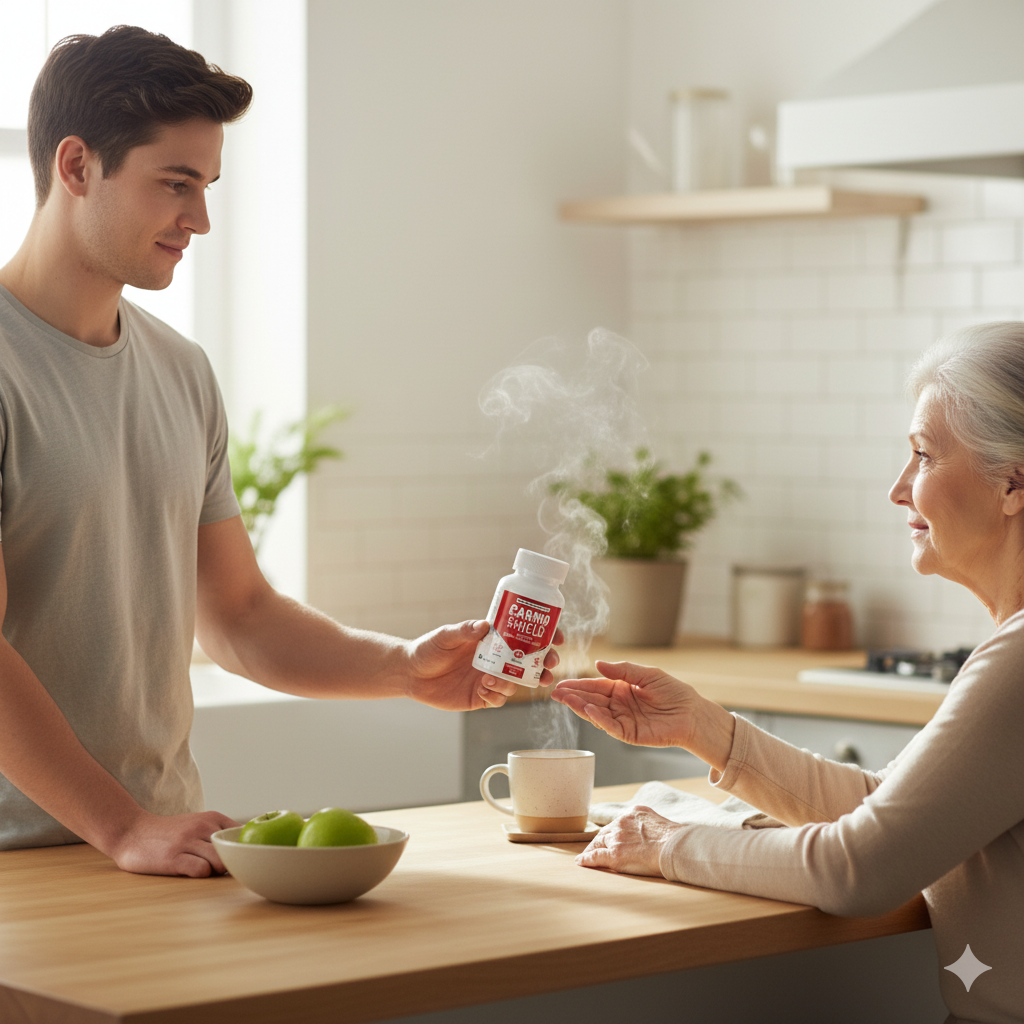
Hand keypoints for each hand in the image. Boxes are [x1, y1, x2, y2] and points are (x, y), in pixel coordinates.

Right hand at [105, 809, 239, 876]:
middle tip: (219, 870)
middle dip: (230, 864)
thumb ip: (218, 833)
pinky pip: (201, 870)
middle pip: (233, 851)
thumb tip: (244, 850)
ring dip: (216, 871)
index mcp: (212, 818)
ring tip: (205, 870)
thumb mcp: (197, 823)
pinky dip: (201, 875)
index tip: (238, 858)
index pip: (242, 834)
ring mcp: (187, 842)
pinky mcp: (173, 858)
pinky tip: (191, 871)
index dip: (243, 850)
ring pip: (220, 861)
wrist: (131, 831)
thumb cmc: (169, 833)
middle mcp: (202, 827)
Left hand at [404, 620, 563, 709]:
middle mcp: (496, 660)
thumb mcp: (446, 636)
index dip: (545, 637)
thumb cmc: (428, 649)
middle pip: (530, 663)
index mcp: (493, 640)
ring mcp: (490, 679)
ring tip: (493, 680)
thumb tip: (484, 626)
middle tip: (548, 666)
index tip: (557, 638)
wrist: (410, 674)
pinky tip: (481, 690)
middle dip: (544, 665)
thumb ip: (464, 631)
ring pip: (516, 683)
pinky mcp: (480, 697)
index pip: (525, 636)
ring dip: (513, 682)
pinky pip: (498, 700)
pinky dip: (495, 696)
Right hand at [551, 660, 734, 769]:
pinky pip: (611, 727)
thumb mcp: (648, 674)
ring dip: (580, 707)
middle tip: (555, 692)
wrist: (693, 713)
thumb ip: (623, 670)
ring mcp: (623, 720)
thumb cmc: (674, 692)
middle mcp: (619, 705)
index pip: (595, 686)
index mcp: (621, 689)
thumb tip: (597, 664)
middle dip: (573, 696)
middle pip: (591, 699)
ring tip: (565, 699)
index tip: (561, 683)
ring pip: (596, 713)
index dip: (578, 685)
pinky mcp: (630, 734)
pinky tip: (589, 709)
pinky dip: (599, 719)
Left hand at [575, 805, 681, 875]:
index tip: (608, 838)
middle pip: (605, 833)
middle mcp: (622, 823)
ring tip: (586, 856)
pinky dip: (586, 859)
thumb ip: (648, 825)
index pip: (617, 824)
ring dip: (592, 849)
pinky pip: (595, 856)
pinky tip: (580, 862)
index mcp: (633, 813)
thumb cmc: (673, 839)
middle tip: (593, 848)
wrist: (674, 847)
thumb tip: (648, 833)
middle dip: (600, 840)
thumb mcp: (658, 823)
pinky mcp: (614, 855)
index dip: (610, 832)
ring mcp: (617, 839)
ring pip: (599, 843)